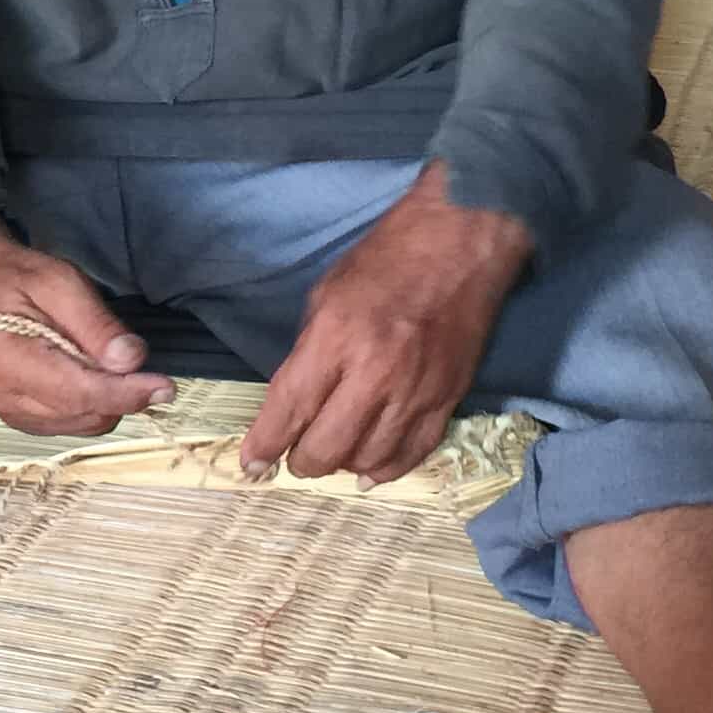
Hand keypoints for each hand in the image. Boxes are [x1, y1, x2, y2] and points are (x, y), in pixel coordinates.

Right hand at [0, 221, 173, 437]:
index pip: (79, 393)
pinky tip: (87, 373)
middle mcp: (6, 398)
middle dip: (121, 391)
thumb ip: (95, 323)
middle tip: (129, 355)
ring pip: (86, 423)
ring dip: (108, 398)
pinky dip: (92, 403)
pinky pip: (73, 423)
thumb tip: (132, 361)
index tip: (166, 386)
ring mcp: (12, 414)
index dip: (127, 393)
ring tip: (99, 356)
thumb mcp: (60, 281)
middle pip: (87, 413)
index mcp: (9, 361)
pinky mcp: (21, 420)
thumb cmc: (19, 278)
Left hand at [240, 162, 531, 486]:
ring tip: (333, 454)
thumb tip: (295, 401)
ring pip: (369, 459)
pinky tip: (369, 470)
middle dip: (302, 462)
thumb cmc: (385, 259)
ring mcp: (416, 391)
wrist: (460, 242)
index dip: (265, 444)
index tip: (251, 464)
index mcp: (337, 339)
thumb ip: (310, 351)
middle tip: (295, 457)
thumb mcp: (327, 295)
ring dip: (343, 465)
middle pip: (328, 447)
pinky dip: (387, 469)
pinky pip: (413, 453)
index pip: (291, 408)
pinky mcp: (447, 398)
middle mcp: (375, 373)